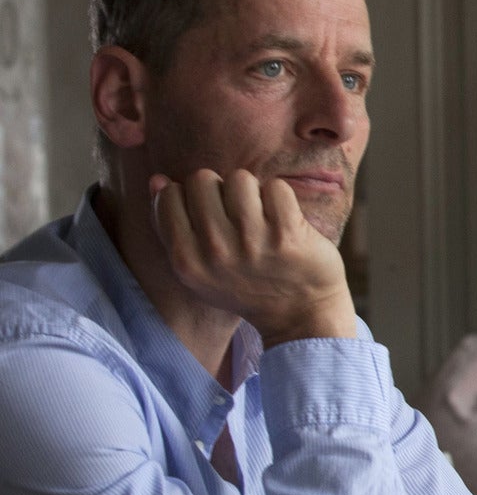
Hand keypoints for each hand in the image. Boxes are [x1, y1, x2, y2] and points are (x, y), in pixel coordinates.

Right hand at [150, 169, 355, 344]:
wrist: (300, 315)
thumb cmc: (246, 287)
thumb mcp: (198, 270)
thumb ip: (170, 226)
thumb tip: (157, 180)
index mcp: (186, 260)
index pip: (169, 195)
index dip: (190, 195)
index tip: (210, 213)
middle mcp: (215, 251)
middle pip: (203, 179)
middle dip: (220, 189)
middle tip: (238, 213)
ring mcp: (252, 241)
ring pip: (239, 179)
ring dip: (252, 191)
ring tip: (260, 214)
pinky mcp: (287, 234)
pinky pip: (275, 187)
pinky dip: (281, 197)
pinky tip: (284, 218)